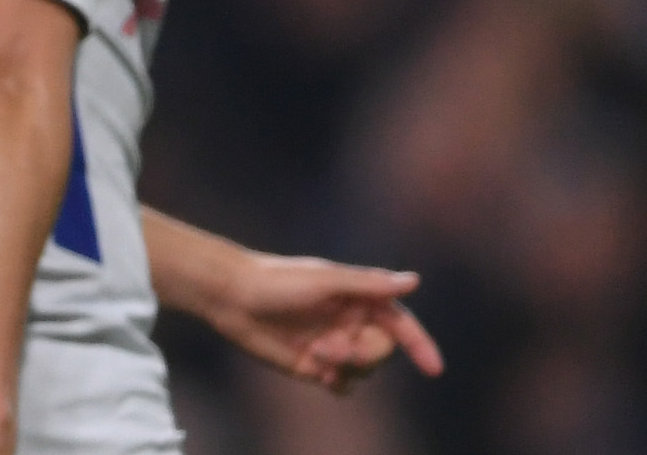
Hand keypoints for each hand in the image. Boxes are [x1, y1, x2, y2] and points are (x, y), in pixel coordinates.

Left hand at [207, 252, 443, 392]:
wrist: (232, 296)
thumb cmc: (277, 280)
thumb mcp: (325, 281)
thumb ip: (369, 285)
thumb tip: (414, 281)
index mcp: (358, 299)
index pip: (400, 325)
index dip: (420, 345)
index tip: (433, 369)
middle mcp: (350, 322)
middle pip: (382, 352)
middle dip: (366, 355)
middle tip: (335, 348)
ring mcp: (334, 344)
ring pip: (364, 371)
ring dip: (347, 366)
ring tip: (317, 352)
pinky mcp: (314, 365)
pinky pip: (343, 385)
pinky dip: (338, 383)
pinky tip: (320, 373)